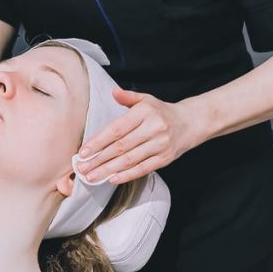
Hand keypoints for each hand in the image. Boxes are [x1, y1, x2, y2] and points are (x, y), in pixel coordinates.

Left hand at [74, 89, 202, 184]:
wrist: (190, 122)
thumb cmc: (161, 112)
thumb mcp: (146, 100)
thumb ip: (128, 97)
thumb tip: (114, 92)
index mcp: (145, 112)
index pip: (117, 129)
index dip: (99, 141)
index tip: (83, 152)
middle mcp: (153, 128)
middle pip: (121, 146)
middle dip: (99, 159)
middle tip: (82, 168)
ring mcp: (160, 144)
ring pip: (130, 159)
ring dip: (109, 169)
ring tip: (92, 176)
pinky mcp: (165, 158)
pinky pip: (143, 168)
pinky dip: (127, 175)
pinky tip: (112, 179)